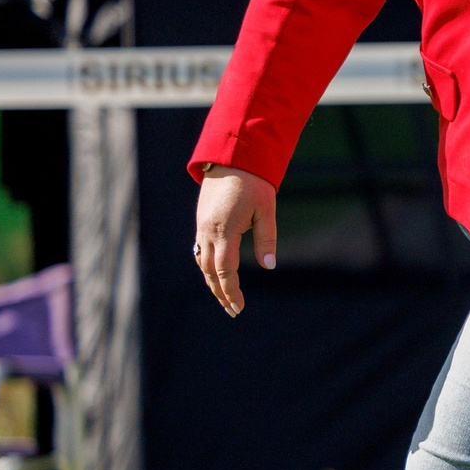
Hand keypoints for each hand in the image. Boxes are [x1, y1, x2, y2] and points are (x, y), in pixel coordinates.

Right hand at [194, 164, 278, 315]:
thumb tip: (268, 266)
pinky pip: (200, 250)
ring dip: (212, 282)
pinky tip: (215, 275)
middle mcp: (208, 230)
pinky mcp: (201, 221)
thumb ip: (267, 239)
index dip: (231, 291)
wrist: (232, 158)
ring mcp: (202, 226)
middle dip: (220, 293)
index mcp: (224, 230)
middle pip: (210, 271)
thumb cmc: (254, 184)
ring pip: (202, 262)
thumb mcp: (267, 211)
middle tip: (233, 311)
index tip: (239, 307)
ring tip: (224, 298)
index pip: (224, 270)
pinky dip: (207, 267)